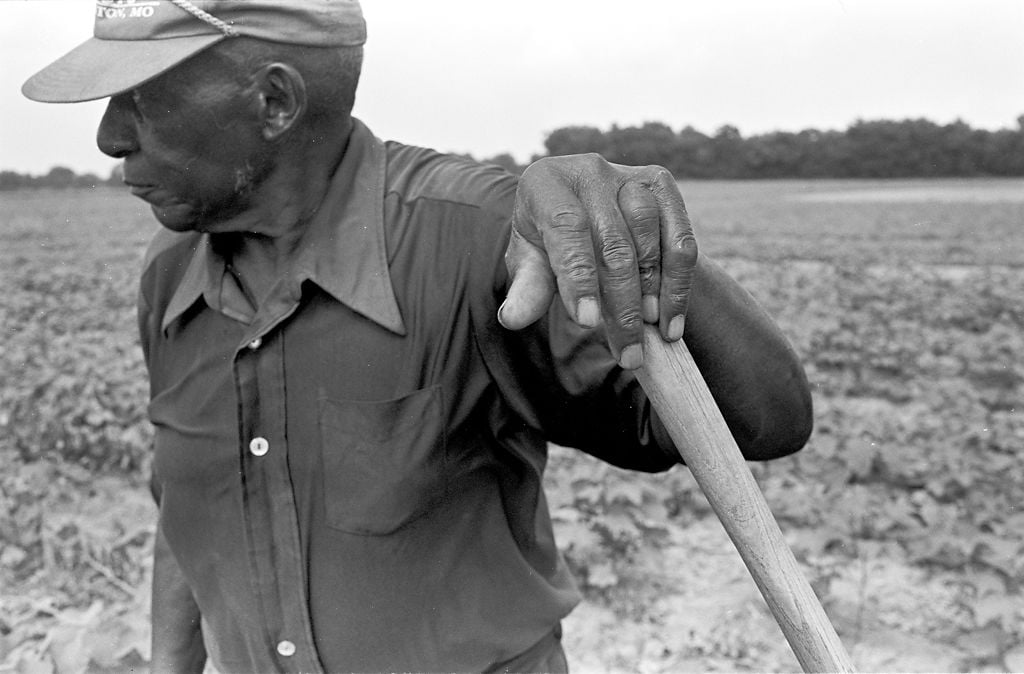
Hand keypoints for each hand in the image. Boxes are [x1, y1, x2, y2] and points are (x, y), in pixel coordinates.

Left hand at [498, 154, 697, 368]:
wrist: (583, 211)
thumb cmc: (549, 242)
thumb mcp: (530, 262)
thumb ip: (526, 288)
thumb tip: (513, 318)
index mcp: (546, 183)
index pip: (566, 229)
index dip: (578, 278)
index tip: (588, 324)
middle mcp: (589, 171)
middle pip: (613, 243)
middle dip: (622, 304)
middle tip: (627, 353)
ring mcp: (629, 176)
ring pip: (650, 238)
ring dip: (655, 291)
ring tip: (652, 332)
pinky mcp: (662, 185)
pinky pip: (680, 237)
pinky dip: (680, 283)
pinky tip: (673, 320)